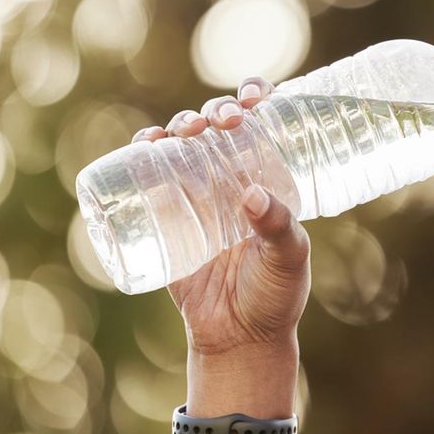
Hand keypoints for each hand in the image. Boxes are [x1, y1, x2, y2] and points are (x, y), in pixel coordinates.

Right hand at [131, 77, 310, 356]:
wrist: (237, 338)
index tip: (253, 95)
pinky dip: (144, 152)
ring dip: (180, 124)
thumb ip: (277, 229)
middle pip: (220, 127)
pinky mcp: (169, 217)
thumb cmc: (274, 296)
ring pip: (185, 145)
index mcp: (270, 180)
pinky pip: (150, 176)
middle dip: (216, 111)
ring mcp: (199, 196)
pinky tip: (145, 143)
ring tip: (181, 131)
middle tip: (219, 121)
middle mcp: (234, 180)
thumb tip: (251, 194)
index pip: (265, 126)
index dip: (256, 98)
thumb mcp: (288, 260)